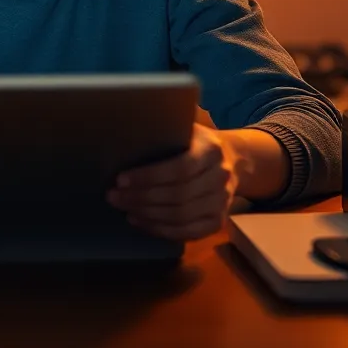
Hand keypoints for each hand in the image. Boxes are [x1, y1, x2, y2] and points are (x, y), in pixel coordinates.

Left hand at [107, 123, 239, 240]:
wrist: (233, 159)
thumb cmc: (196, 141)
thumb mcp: (187, 126)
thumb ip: (167, 123)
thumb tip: (131, 114)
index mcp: (212, 150)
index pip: (180, 168)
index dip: (149, 176)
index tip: (121, 179)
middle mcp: (221, 177)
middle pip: (179, 195)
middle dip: (141, 198)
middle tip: (114, 196)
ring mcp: (223, 202)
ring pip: (182, 216)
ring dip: (148, 215)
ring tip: (124, 209)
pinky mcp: (218, 221)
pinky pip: (189, 232)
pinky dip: (162, 230)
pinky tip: (141, 221)